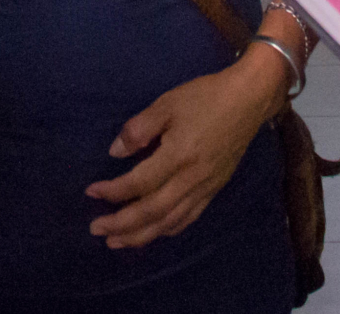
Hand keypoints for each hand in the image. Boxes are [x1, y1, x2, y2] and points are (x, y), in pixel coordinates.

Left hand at [85, 52, 286, 249]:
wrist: (248, 100)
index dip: (113, 191)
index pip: (139, 183)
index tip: (91, 192)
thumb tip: (115, 153)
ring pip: (170, 221)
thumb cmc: (205, 97)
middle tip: (96, 229)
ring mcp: (205, 187)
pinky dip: (167, 229)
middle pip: (152, 211)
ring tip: (117, 242)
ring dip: (141, 235)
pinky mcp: (215, 189)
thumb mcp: (166, 103)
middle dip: (122, 224)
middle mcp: (192, 179)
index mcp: (178, 155)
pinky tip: (153, 232)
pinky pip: (189, 218)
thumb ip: (138, 129)